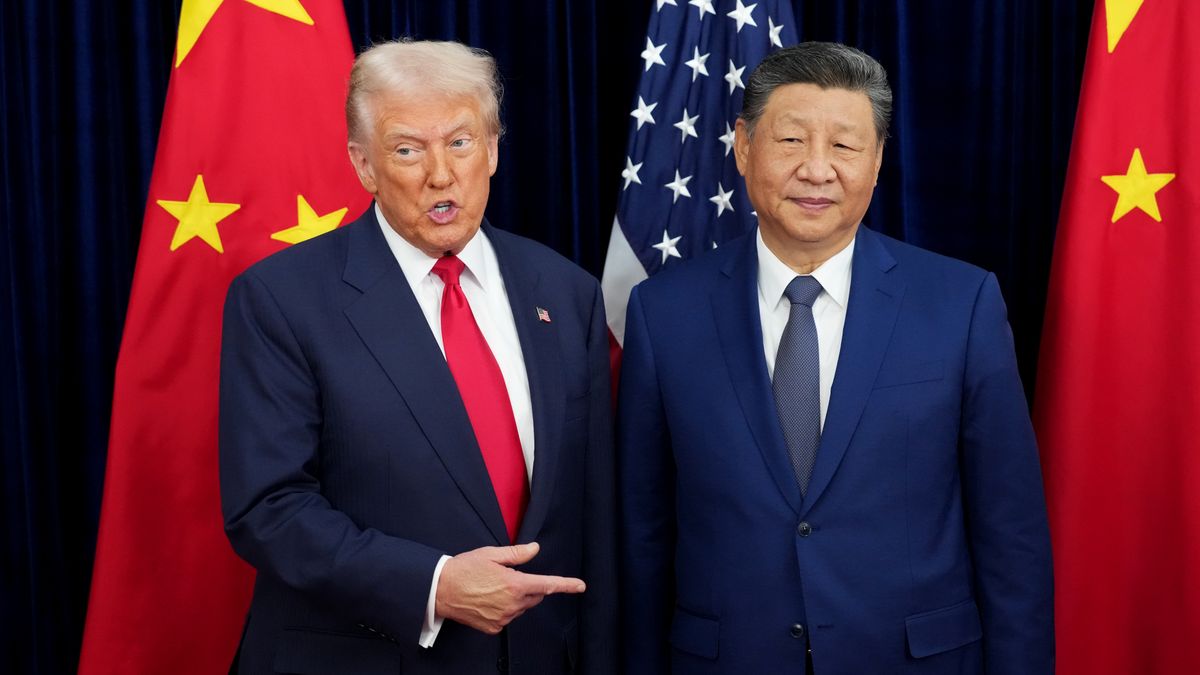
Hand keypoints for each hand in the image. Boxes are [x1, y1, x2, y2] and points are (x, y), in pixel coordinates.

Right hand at [435, 542, 585, 634]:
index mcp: (514, 584)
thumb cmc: (464, 569)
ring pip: (522, 608)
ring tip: (492, 587)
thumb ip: (517, 554)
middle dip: (530, 586)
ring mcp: (503, 619)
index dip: (566, 585)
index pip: (547, 585)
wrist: (440, 590)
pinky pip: (508, 618)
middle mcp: (512, 604)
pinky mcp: (493, 628)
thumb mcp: (491, 555)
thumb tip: (535, 549)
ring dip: (516, 598)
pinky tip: (488, 600)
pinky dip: (504, 609)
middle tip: (509, 576)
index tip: (580, 586)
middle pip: (535, 596)